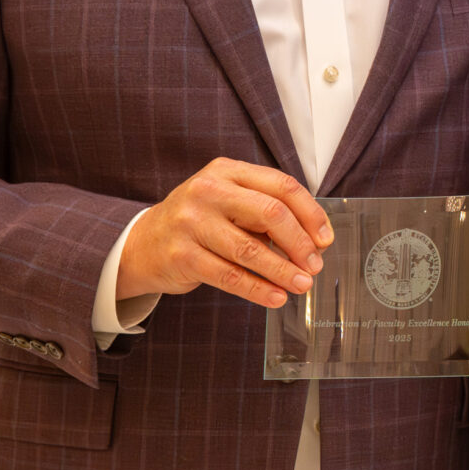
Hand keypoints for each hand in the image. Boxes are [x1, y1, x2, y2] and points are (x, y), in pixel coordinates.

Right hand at [115, 158, 331, 306]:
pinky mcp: (182, 255)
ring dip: (283, 271)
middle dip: (300, 243)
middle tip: (315, 265)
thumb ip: (267, 213)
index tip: (325, 239)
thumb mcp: (230, 203)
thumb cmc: (200, 222)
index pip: (282, 186)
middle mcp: (208, 190)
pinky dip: (258, 289)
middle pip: (271, 213)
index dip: (311, 214)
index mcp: (227, 171)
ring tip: (302, 285)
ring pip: (251, 249)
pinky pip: (229, 276)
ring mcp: (191, 222)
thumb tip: (315, 242)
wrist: (143, 243)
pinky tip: (276, 297)